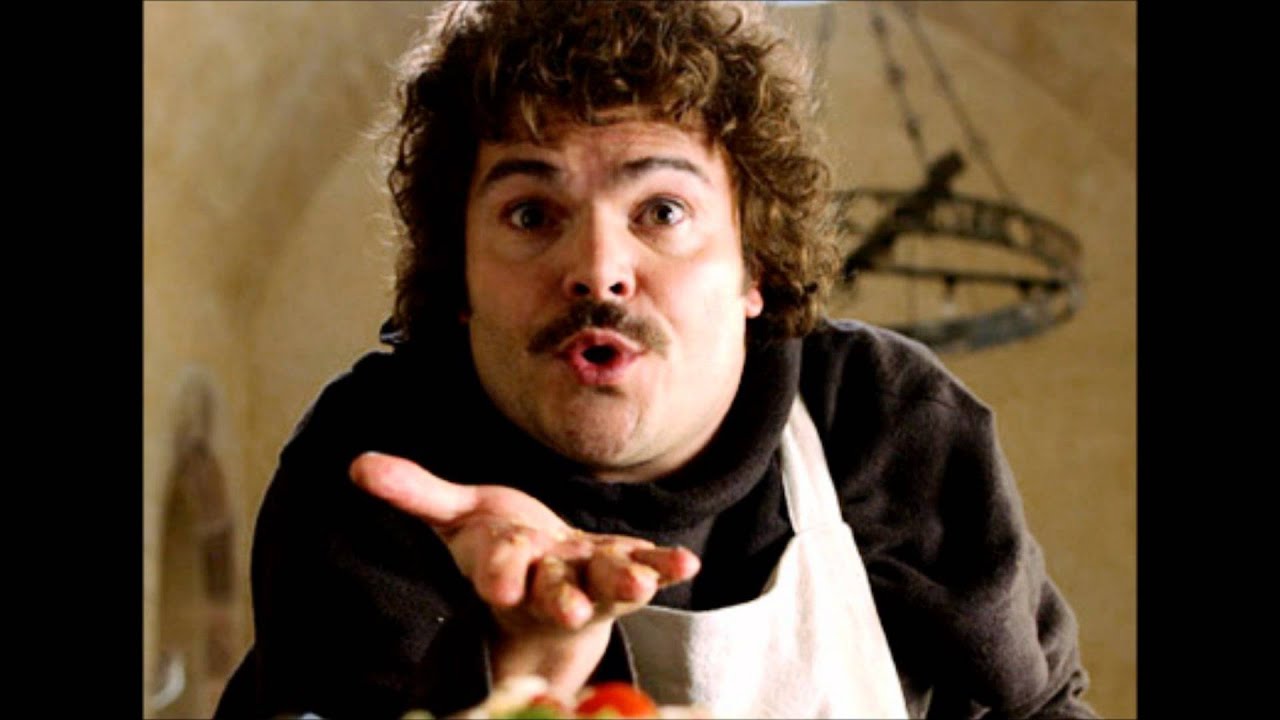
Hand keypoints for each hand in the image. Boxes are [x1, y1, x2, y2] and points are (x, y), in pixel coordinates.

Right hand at [348, 452, 699, 695]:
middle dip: (559, 597)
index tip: (498, 582)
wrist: (544, 587)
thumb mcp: (458, 516)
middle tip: (567, 610)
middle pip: (555, 589)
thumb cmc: (501, 548)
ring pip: (605, 584)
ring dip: (622, 584)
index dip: (500, 571)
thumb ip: (416, 493)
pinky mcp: (624, 567)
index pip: (502, 567)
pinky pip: (646, 566)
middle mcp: (552, 580)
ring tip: (640, 585)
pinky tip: (685, 565)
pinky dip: (664, 567)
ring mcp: (592, 577)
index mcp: (510, 567)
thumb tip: (357, 465)